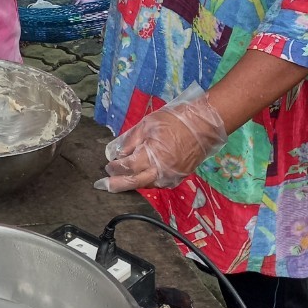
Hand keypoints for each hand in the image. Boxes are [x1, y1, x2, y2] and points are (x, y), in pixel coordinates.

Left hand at [95, 82, 226, 192]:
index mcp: (152, 155)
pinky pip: (158, 183)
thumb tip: (119, 153)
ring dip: (132, 184)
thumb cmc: (174, 121)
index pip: (128, 167)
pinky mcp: (179, 177)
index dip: (115, 167)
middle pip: (135, 182)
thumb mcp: (147, 124)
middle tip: (103, 186)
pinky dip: (146, 181)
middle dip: (118, 184)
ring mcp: (171, 176)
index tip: (107, 166)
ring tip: (119, 181)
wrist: (204, 125)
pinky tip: (139, 178)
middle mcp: (161, 171)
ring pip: (147, 185)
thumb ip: (132, 140)